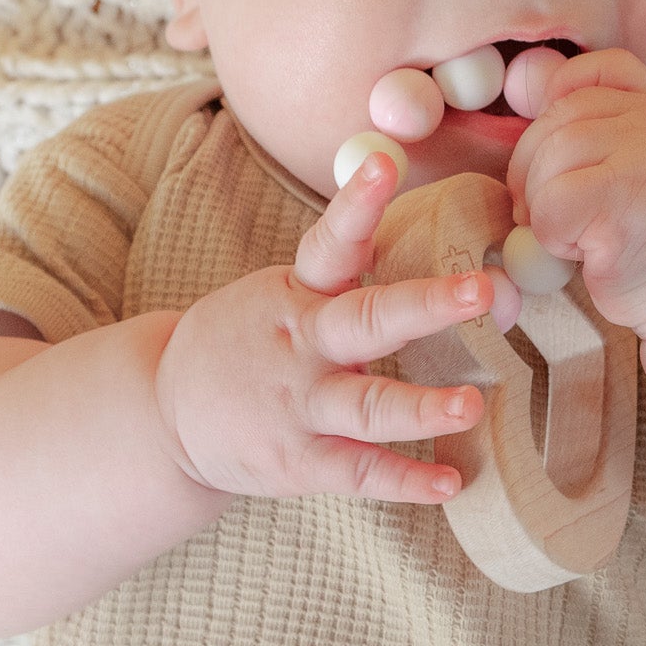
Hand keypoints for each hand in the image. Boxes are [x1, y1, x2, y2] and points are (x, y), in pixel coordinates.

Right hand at [153, 153, 488, 503]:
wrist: (165, 416)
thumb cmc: (243, 342)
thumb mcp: (278, 294)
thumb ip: (345, 279)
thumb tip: (436, 247)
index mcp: (298, 294)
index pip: (330, 242)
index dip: (357, 204)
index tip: (384, 161)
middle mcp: (302, 346)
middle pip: (367, 320)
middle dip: (425, 305)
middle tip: (480, 288)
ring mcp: (299, 407)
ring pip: (367, 407)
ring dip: (421, 407)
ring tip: (471, 405)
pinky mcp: (297, 463)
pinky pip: (359, 473)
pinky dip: (405, 482)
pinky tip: (449, 484)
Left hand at [505, 49, 645, 340]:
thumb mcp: (643, 166)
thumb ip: (602, 132)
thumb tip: (523, 93)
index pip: (595, 70)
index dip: (558, 101)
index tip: (559, 158)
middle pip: (556, 120)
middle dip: (534, 171)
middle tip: (551, 216)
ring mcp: (645, 155)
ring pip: (548, 161)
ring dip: (543, 208)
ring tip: (578, 236)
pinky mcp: (625, 199)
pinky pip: (550, 205)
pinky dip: (551, 236)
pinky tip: (585, 253)